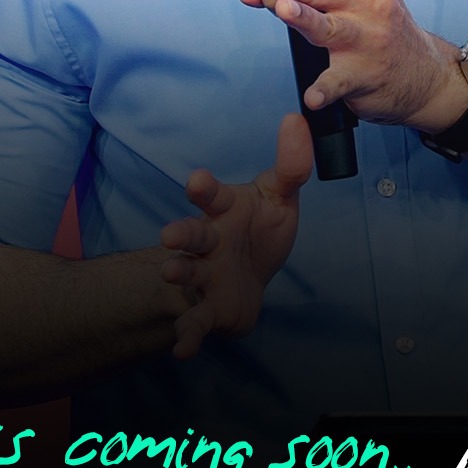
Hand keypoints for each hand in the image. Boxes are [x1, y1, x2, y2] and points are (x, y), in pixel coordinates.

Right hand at [158, 114, 313, 359]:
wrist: (250, 278)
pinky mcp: (209, 309)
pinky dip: (186, 336)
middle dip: (181, 233)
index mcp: (224, 211)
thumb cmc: (259, 230)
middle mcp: (208, 241)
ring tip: (171, 270)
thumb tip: (296, 117)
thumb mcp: (280, 197)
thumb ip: (291, 164)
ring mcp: (205, 275)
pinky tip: (182, 350)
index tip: (199, 182)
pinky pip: (194, 323)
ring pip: (186, 272)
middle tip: (170, 235)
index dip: (204, 189)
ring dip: (178, 272)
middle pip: (191, 234)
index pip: (212, 196)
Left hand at [238, 0, 467, 130]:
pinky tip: (313, 97)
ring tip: (284, 10)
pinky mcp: (363, 75)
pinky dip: (325, 90)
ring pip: (329, 27)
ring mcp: (367, 40)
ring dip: (305, 18)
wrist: (424, 75)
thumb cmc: (380, 30)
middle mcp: (369, 4)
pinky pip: (339, 83)